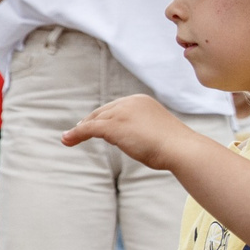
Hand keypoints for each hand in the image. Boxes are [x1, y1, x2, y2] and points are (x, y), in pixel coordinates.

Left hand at [62, 94, 202, 172]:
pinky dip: (76, 134)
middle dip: (88, 122)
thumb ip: (139, 129)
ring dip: (79, 131)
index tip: (91, 125)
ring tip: (68, 139)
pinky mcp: (114, 126)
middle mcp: (130, 102)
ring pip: (93, 121)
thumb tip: (124, 137)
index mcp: (141, 100)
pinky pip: (89, 129)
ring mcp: (122, 113)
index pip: (115, 107)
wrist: (181, 148)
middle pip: (102, 112)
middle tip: (77, 131)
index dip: (101, 117)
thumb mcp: (155, 131)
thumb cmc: (173, 146)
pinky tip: (67, 140)